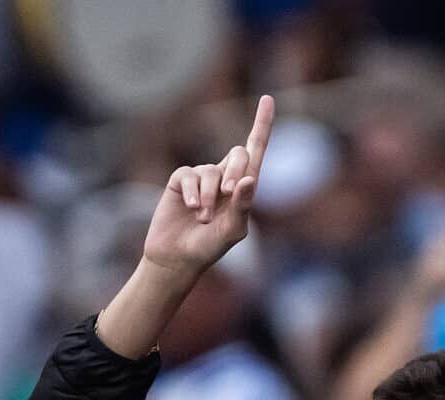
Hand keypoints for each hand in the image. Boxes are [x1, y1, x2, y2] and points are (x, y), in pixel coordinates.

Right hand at [142, 95, 272, 278]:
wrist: (178, 256)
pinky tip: (190, 208)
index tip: (267, 99)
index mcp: (244, 188)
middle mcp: (225, 177)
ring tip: (202, 216)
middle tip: (228, 195)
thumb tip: (248, 179)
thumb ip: (243, 206)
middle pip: (237, 154)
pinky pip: (188, 175)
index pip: (256, 151)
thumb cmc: (210, 246)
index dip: (262, 124)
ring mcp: (202, 178)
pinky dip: (191, 192)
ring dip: (209, 194)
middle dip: (235, 172)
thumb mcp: (233, 230)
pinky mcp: (179, 180)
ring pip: (211, 170)